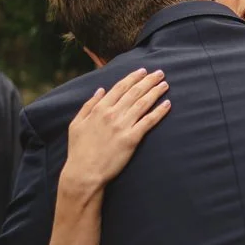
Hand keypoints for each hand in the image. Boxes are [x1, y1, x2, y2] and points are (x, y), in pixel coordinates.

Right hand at [62, 69, 170, 191]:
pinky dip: (159, 111)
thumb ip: (88, 105)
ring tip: (165, 84)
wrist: (84, 172)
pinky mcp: (132, 138)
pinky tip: (167, 104)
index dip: (132, 78)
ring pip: (143, 104)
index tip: (142, 71)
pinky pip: (149, 121)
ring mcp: (123, 126)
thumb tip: (100, 90)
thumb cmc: (79, 150)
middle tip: (160, 73)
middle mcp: (112, 114)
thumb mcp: (76, 124)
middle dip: (148, 81)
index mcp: (99, 109)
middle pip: (134, 93)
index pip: (119, 88)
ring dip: (156, 92)